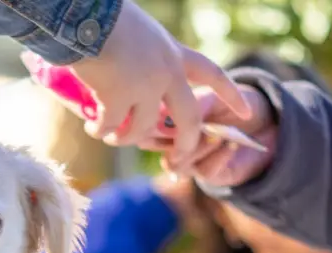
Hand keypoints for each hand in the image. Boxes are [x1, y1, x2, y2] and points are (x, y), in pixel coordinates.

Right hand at [70, 0, 250, 169]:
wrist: (85, 14)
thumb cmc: (106, 17)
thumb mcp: (143, 34)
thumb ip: (149, 58)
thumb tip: (139, 84)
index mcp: (174, 54)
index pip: (211, 74)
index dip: (230, 94)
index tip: (246, 111)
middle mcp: (166, 73)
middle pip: (187, 119)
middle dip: (186, 144)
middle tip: (178, 159)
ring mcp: (144, 87)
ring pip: (142, 129)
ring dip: (124, 138)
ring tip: (109, 137)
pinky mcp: (117, 98)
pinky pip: (110, 126)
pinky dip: (100, 131)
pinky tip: (92, 128)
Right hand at [142, 86, 277, 185]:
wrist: (272, 124)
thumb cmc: (239, 104)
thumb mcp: (215, 96)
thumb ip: (192, 104)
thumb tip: (169, 112)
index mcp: (168, 118)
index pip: (142, 121)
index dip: (148, 118)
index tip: (165, 107)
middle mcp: (172, 141)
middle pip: (150, 145)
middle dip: (167, 134)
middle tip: (188, 123)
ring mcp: (189, 160)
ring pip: (175, 162)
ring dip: (195, 146)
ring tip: (217, 133)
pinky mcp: (209, 174)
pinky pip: (203, 170)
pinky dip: (218, 155)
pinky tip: (231, 142)